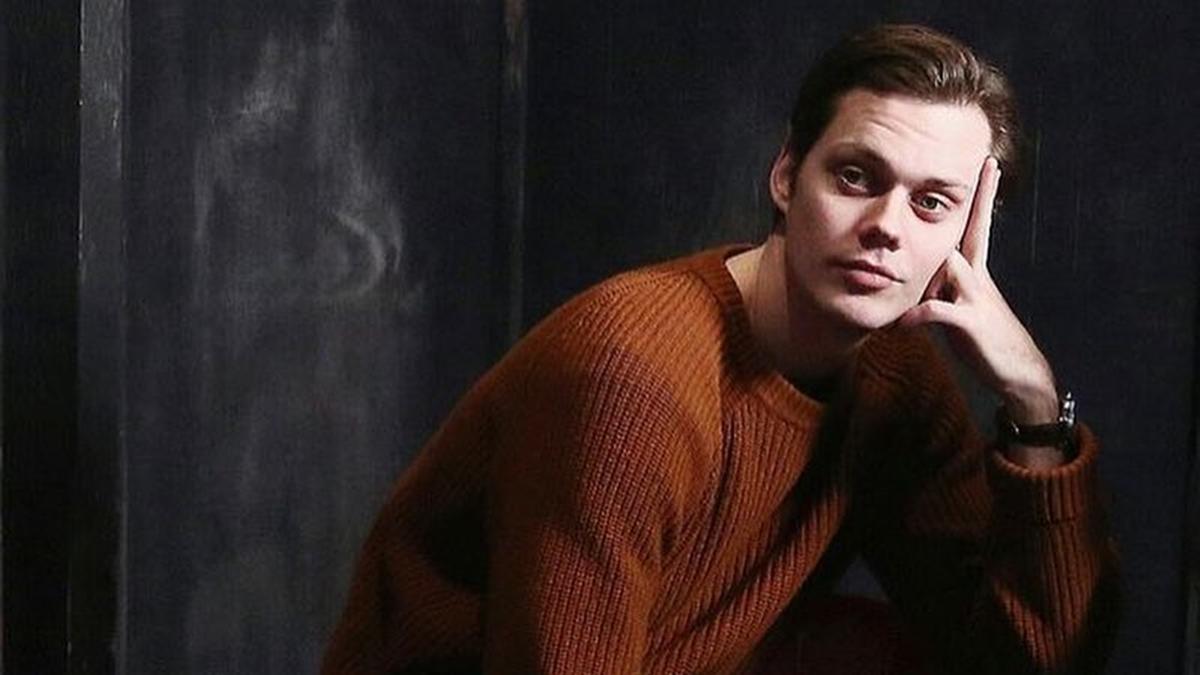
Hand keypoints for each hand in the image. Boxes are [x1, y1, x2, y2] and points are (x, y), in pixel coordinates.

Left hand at [899, 158, 1064, 467]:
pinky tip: (901, 325)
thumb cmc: (982, 335)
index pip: (978, 224)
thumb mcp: (960, 303)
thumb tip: (920, 271)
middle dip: (973, 205)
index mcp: (975, 269)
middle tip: (982, 167)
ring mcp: (975, 298)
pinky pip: (936, 311)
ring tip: (907, 297)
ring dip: (923, 277)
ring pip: (947, 266)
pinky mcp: (969, 323)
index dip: (983, 194)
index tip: (989, 161)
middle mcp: (978, 277)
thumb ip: (941, 283)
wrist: (1016, 370)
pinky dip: (915, 316)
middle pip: (969, 232)